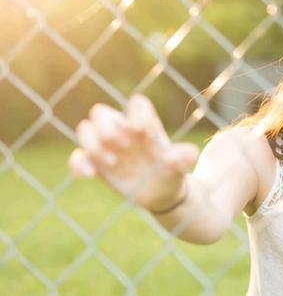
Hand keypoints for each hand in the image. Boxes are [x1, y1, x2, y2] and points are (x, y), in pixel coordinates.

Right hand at [68, 94, 199, 211]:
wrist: (161, 194)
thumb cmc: (172, 173)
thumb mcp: (180, 167)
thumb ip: (183, 158)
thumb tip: (190, 154)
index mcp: (145, 124)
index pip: (137, 104)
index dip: (136, 114)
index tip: (141, 133)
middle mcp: (123, 131)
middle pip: (101, 112)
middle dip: (107, 128)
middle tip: (125, 147)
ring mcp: (107, 146)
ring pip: (85, 129)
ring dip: (93, 144)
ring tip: (113, 162)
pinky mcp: (95, 164)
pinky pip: (77, 157)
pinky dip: (78, 163)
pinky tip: (91, 175)